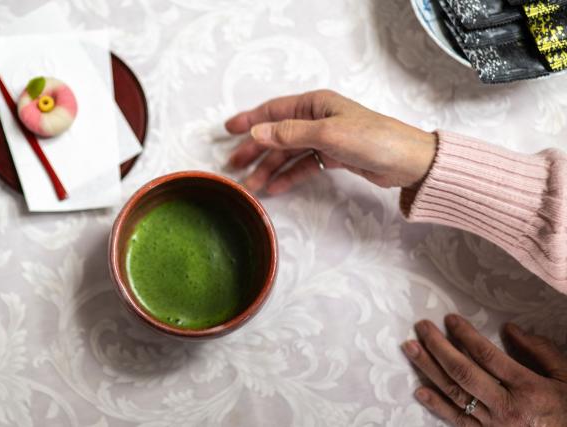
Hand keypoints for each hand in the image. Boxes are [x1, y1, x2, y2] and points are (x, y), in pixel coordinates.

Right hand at [224, 90, 436, 193]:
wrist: (407, 162)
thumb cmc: (372, 139)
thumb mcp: (327, 134)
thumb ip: (290, 134)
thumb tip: (257, 132)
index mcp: (315, 104)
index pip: (274, 110)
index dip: (250, 120)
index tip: (227, 130)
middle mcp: (317, 118)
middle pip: (278, 134)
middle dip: (255, 149)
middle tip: (234, 165)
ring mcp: (324, 138)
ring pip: (289, 153)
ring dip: (270, 168)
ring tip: (252, 185)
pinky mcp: (333, 157)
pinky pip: (303, 166)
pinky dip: (289, 176)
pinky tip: (275, 187)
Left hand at [402, 314, 566, 425]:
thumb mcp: (565, 376)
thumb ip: (539, 351)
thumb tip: (510, 329)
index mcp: (528, 388)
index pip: (488, 356)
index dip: (466, 335)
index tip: (449, 319)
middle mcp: (507, 407)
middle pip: (464, 372)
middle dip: (438, 347)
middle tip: (421, 327)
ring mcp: (494, 425)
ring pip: (454, 393)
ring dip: (428, 369)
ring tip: (410, 348)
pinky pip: (456, 420)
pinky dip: (436, 405)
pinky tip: (419, 389)